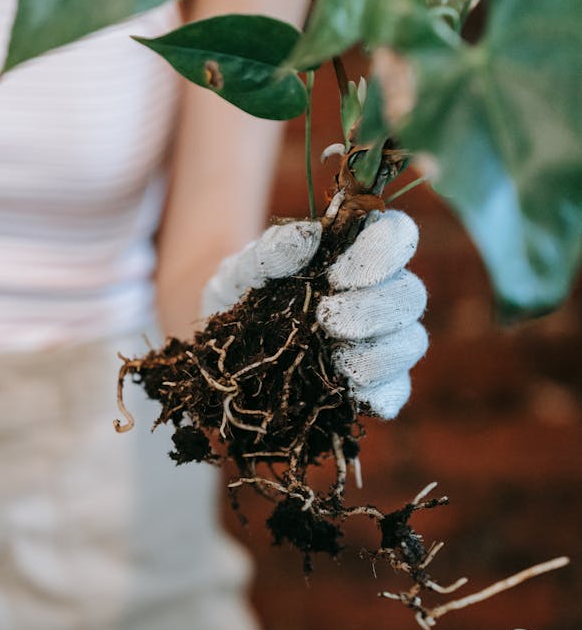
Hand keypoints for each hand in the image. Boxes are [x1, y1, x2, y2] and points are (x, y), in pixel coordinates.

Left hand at [200, 210, 426, 418]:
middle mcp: (375, 297)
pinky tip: (354, 392)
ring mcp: (375, 343)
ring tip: (337, 357)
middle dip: (375, 308)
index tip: (339, 274)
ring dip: (380, 351)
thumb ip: (272, 250)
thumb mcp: (243, 270)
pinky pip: (395, 390)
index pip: (396, 236)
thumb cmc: (240, 297)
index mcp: (354, 256)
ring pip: (410, 342)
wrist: (219, 349)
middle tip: (327, 318)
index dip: (384, 250)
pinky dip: (382, 393)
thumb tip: (308, 237)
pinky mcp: (368, 386)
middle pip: (409, 295)